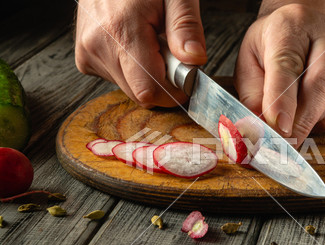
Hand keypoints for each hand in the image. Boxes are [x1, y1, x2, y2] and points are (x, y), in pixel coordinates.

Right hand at [75, 0, 206, 106]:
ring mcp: (88, 53)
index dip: (173, 92)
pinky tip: (135, 45)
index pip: (149, 90)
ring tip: (151, 42)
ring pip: (130, 88)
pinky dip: (133, 70)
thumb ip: (185, 26)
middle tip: (170, 52)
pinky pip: (117, 79)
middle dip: (163, 82)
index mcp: (121, 30)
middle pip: (140, 93)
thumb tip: (194, 59)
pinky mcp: (85, 57)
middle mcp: (98, 46)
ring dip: (148, 75)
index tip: (187, 78)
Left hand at [234, 3, 324, 147]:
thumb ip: (252, 93)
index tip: (278, 127)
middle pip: (320, 86)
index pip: (287, 66)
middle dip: (299, 123)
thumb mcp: (250, 60)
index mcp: (290, 29)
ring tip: (286, 119)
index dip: (282, 100)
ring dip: (305, 124)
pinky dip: (317, 123)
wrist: (306, 24)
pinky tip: (305, 112)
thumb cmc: (274, 44)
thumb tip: (259, 128)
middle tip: (280, 147)